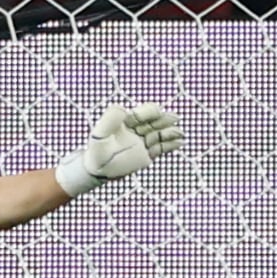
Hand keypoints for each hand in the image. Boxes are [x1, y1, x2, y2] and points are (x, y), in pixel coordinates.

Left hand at [56, 100, 182, 195]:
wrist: (97, 169)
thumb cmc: (96, 149)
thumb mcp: (100, 133)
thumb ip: (110, 120)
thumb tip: (123, 108)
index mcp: (124, 122)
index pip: (140, 114)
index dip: (149, 112)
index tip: (158, 110)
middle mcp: (135, 130)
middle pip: (152, 123)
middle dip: (164, 120)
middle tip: (175, 117)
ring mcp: (141, 143)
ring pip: (158, 135)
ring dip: (169, 133)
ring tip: (180, 133)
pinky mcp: (146, 155)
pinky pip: (160, 148)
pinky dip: (169, 145)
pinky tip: (179, 143)